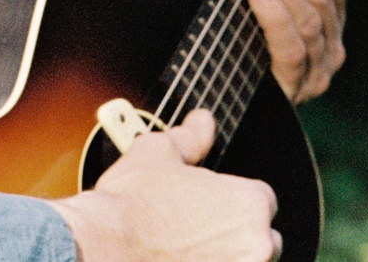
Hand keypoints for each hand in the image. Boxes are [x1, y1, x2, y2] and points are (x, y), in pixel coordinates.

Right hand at [49, 109, 279, 261]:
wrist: (105, 248)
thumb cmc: (133, 201)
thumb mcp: (158, 152)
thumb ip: (191, 136)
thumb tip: (204, 120)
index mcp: (249, 204)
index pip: (262, 199)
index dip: (232, 197)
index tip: (206, 202)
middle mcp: (258, 247)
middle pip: (261, 237)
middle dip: (235, 233)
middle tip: (194, 226)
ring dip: (225, 257)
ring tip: (186, 249)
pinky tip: (179, 260)